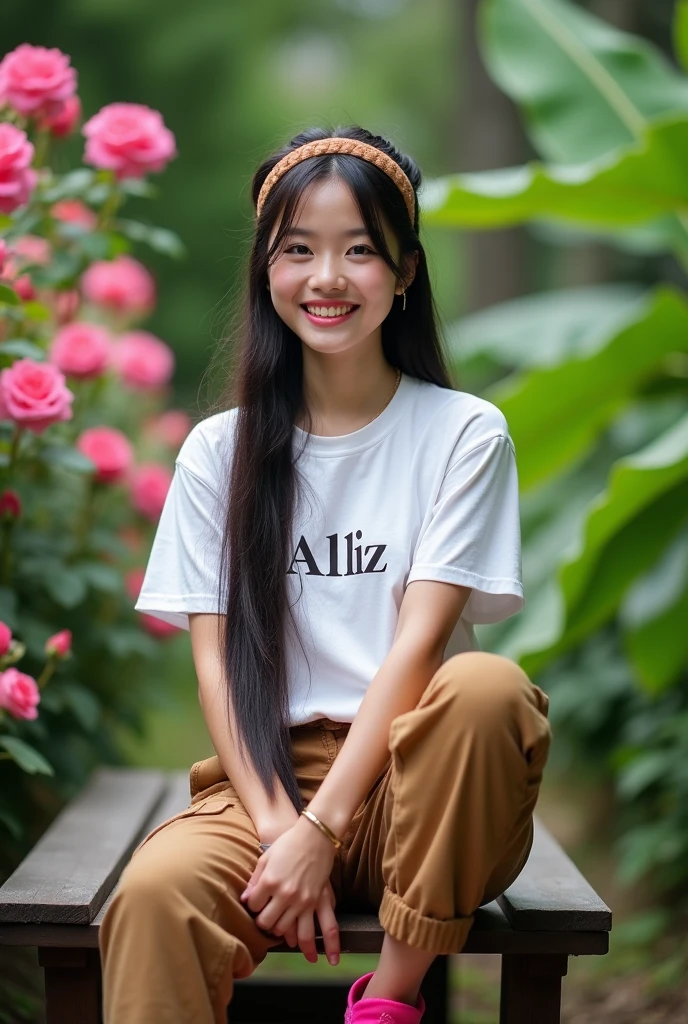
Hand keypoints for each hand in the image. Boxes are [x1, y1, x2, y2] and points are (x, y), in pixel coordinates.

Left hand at [241, 815, 338, 962]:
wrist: (316, 835)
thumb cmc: (289, 843)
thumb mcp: (266, 857)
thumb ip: (255, 880)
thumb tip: (246, 899)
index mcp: (269, 881)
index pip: (253, 905)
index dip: (252, 905)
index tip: (254, 902)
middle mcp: (284, 894)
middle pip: (267, 922)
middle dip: (263, 922)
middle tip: (265, 917)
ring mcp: (302, 900)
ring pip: (285, 931)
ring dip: (280, 933)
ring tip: (279, 931)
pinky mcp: (316, 902)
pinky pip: (313, 929)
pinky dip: (312, 945)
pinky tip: (314, 955)